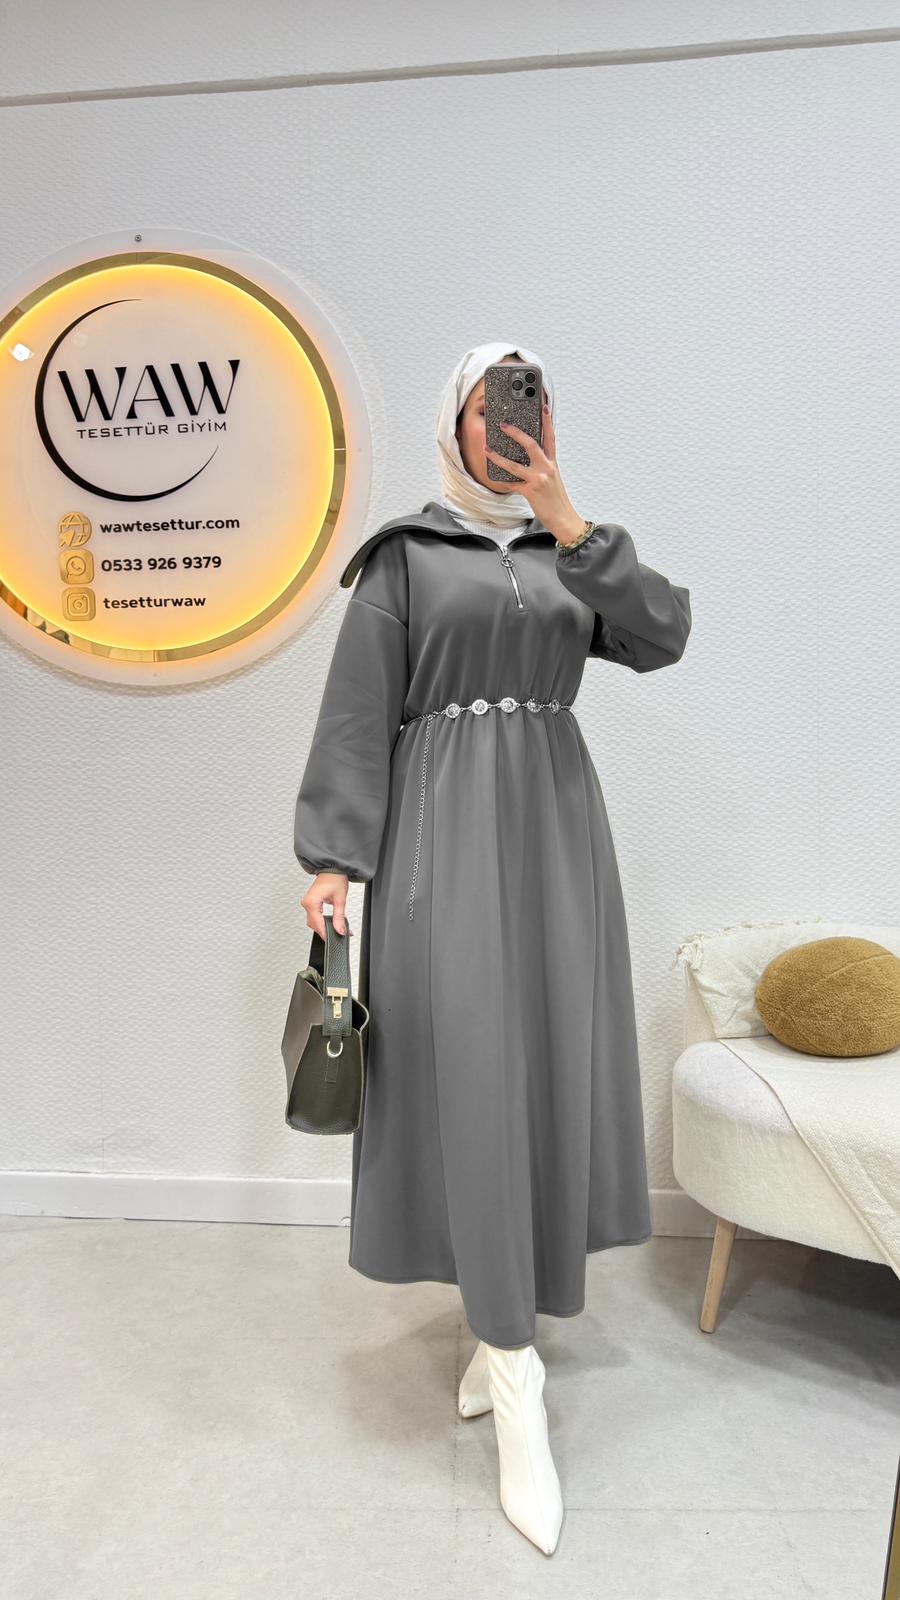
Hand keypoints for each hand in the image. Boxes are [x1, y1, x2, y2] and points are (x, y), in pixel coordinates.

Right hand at [301, 871, 348, 938]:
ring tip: (335, 930)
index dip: (326, 933)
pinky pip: (314, 916)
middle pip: (314, 925)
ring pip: (313, 922)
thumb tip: (340, 930)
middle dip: (325, 931)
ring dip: (323, 927)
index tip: (332, 940)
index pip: (318, 924)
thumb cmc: (335, 879)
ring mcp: (307, 903)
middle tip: (338, 935)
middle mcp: (307, 903)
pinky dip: (321, 921)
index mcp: (311, 902)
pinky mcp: (310, 903)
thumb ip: (339, 917)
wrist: (332, 869)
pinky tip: (329, 924)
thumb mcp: (340, 900)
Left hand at [484, 406, 584, 541]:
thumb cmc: (556, 498)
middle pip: (531, 444)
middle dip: (516, 433)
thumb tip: (526, 458)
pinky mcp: (530, 492)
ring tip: (487, 449)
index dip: (547, 421)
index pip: (550, 437)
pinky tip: (492, 477)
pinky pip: (511, 484)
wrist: (563, 518)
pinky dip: (501, 481)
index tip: (542, 407)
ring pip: (514, 465)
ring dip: (498, 457)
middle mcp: (546, 468)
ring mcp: (538, 479)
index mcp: (552, 463)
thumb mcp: (552, 478)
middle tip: (503, 425)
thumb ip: (542, 466)